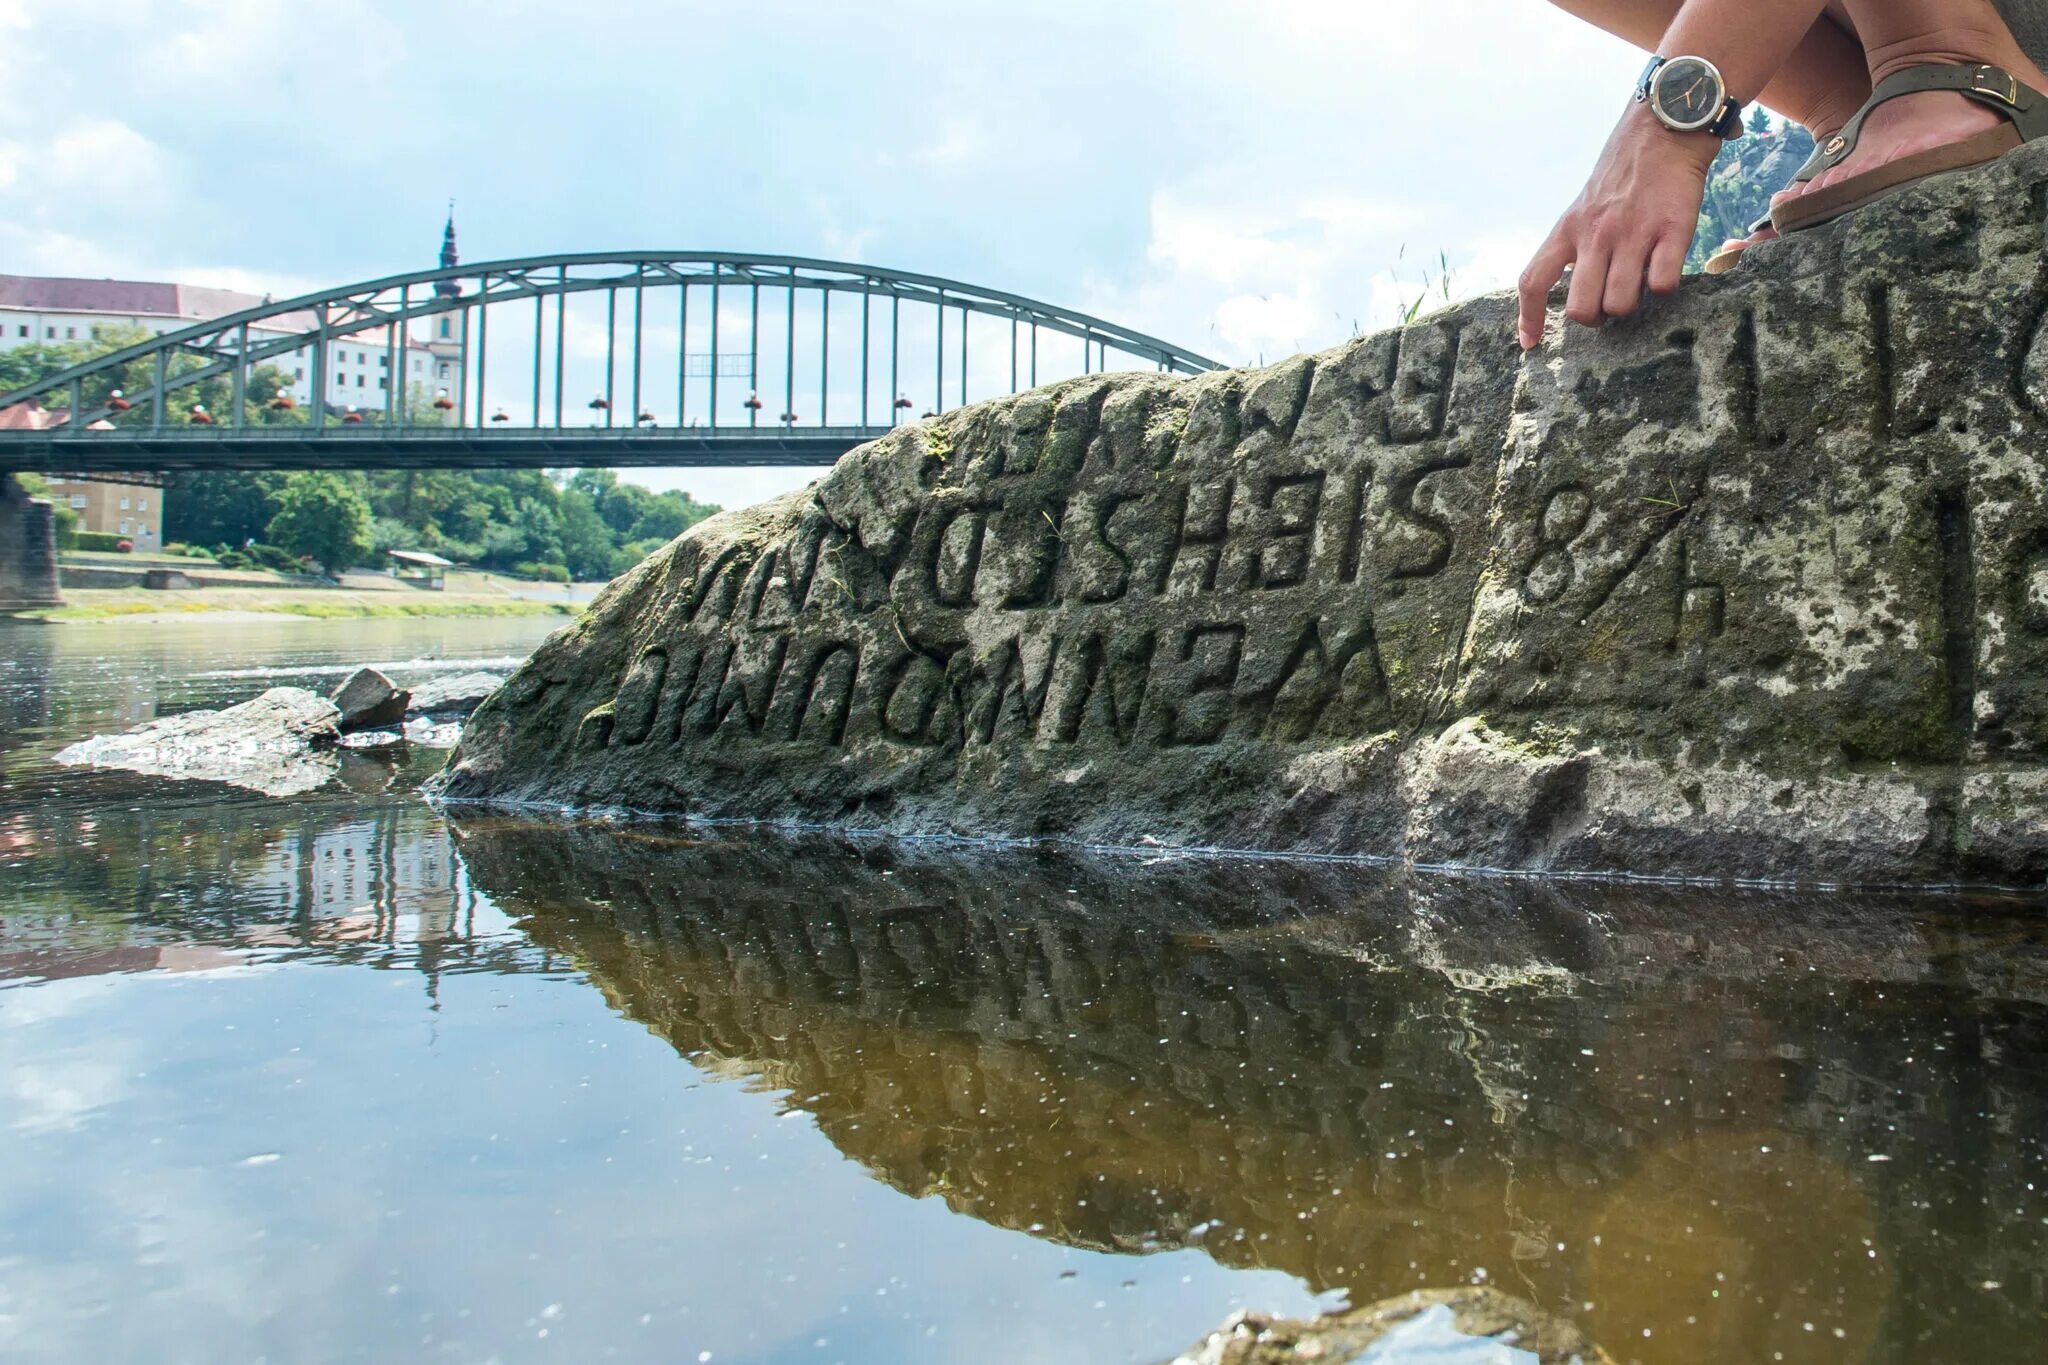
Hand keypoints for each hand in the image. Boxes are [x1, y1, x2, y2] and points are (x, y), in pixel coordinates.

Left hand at [1517, 107, 1716, 349]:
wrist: (1663, 132)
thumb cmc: (1621, 178)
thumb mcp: (1582, 208)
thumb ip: (1572, 246)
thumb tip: (1571, 290)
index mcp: (1568, 230)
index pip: (1534, 281)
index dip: (1528, 317)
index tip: (1531, 343)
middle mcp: (1596, 235)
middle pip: (1581, 308)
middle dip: (1593, 319)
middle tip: (1605, 306)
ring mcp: (1633, 233)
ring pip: (1620, 303)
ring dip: (1628, 306)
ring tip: (1637, 286)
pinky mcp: (1672, 230)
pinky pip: (1662, 283)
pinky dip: (1662, 288)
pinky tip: (1663, 272)